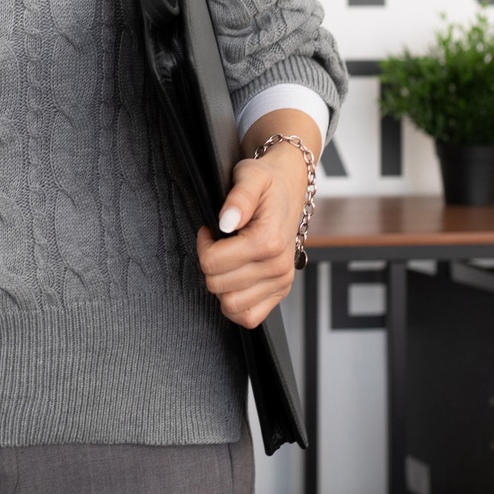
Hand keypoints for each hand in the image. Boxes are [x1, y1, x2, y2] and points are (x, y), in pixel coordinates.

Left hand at [195, 148, 303, 328]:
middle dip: (210, 264)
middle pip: (217, 285)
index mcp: (269, 241)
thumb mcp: (250, 175)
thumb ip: (239, 197)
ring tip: (228, 260)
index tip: (210, 230)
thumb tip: (225, 222)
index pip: (213, 263)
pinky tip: (234, 281)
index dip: (203, 245)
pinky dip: (235, 305)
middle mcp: (278, 266)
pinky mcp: (281, 292)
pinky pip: (249, 318)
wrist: (290, 189)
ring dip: (221, 285)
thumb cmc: (267, 183)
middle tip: (219, 243)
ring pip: (230, 305)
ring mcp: (281, 282)